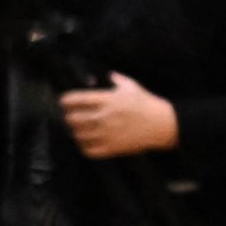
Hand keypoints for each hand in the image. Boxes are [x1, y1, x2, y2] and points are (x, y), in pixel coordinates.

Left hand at [56, 70, 178, 158]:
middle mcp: (103, 116)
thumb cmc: (146, 103)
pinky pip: (88, 150)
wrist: (161, 124)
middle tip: (71, 116)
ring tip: (78, 129)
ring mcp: (106, 134)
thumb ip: (115, 79)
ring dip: (75, 132)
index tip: (63, 102)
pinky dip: (83, 146)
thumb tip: (106, 75)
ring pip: (78, 135)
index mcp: (106, 99)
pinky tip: (86, 142)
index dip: (64, 101)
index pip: (74, 100)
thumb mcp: (131, 86)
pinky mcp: (111, 148)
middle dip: (69, 116)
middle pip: (72, 118)